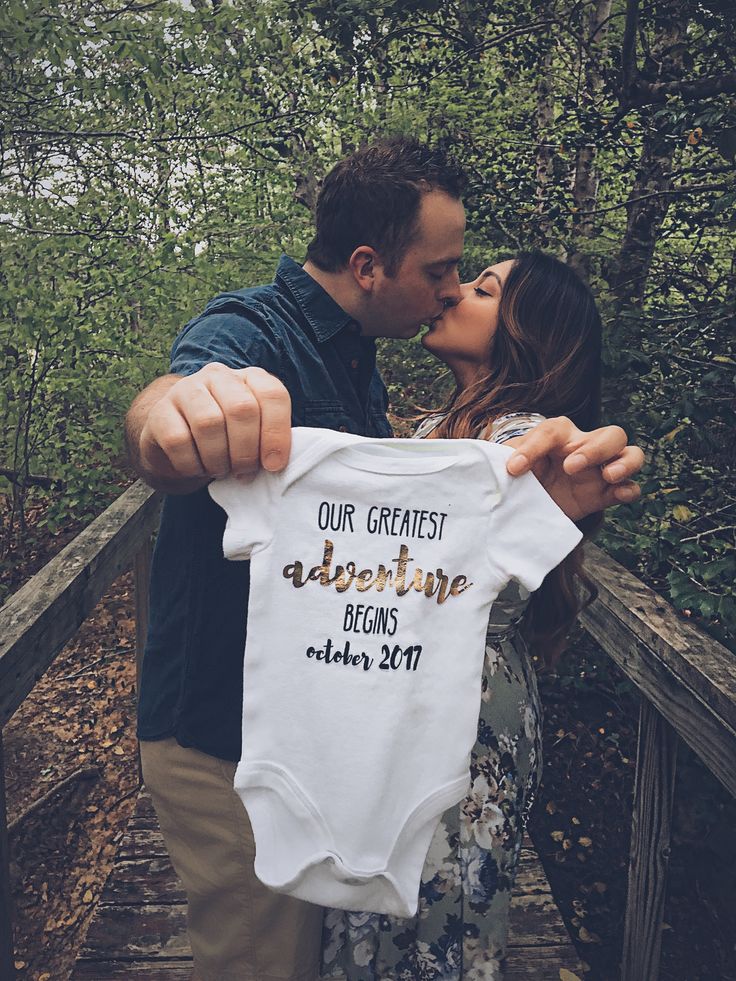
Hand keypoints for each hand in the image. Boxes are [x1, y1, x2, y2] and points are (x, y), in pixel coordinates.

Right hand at [138, 363, 291, 484]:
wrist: (177, 439)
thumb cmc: (226, 438)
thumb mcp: (253, 435)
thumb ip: (268, 442)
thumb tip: (275, 464)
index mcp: (249, 379)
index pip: (272, 395)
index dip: (277, 433)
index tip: (273, 465)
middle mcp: (218, 376)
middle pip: (241, 409)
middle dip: (246, 451)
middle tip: (243, 472)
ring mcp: (185, 389)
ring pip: (209, 423)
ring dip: (218, 459)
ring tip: (220, 470)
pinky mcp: (159, 411)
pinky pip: (178, 440)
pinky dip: (192, 464)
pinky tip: (197, 468)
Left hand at [503, 417, 643, 520]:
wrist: (528, 501)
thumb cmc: (520, 475)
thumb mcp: (507, 466)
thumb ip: (500, 460)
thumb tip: (488, 463)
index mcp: (557, 435)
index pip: (551, 431)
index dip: (533, 447)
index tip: (514, 468)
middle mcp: (584, 447)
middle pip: (610, 434)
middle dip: (593, 449)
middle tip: (570, 467)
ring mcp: (600, 470)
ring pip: (631, 453)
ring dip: (624, 462)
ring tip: (609, 475)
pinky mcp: (605, 494)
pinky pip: (630, 488)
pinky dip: (628, 490)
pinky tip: (619, 494)